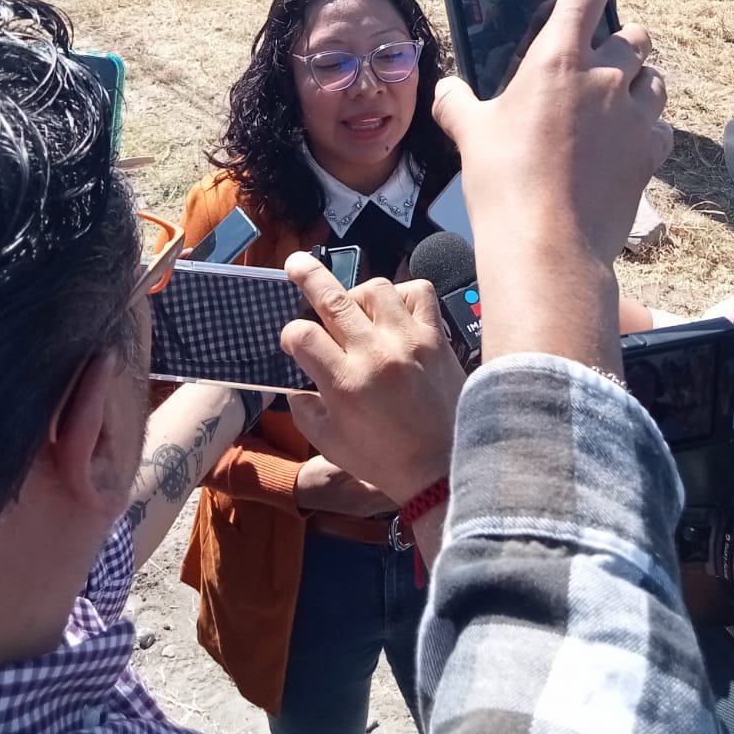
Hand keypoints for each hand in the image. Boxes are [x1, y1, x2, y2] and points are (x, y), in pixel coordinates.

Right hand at [281, 256, 462, 505]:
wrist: (443, 469)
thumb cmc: (386, 460)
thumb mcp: (330, 444)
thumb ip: (304, 409)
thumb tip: (294, 383)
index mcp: (344, 383)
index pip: (303, 335)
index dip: (291, 334)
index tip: (294, 342)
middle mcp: (375, 355)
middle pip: (333, 299)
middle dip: (308, 277)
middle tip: (296, 265)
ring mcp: (408, 341)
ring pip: (375, 289)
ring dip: (359, 294)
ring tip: (356, 310)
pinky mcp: (436, 337)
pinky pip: (419, 292)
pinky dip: (403, 295)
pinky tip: (395, 312)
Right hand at [434, 0, 670, 368]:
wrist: (548, 243)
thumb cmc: (503, 181)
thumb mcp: (469, 133)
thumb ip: (457, 103)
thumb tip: (445, 91)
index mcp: (559, 58)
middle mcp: (607, 77)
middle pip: (635, 34)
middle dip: (618, 39)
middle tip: (596, 57)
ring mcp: (635, 116)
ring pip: (656, 78)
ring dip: (640, 80)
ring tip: (616, 97)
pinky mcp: (650, 153)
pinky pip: (661, 126)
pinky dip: (648, 128)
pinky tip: (625, 142)